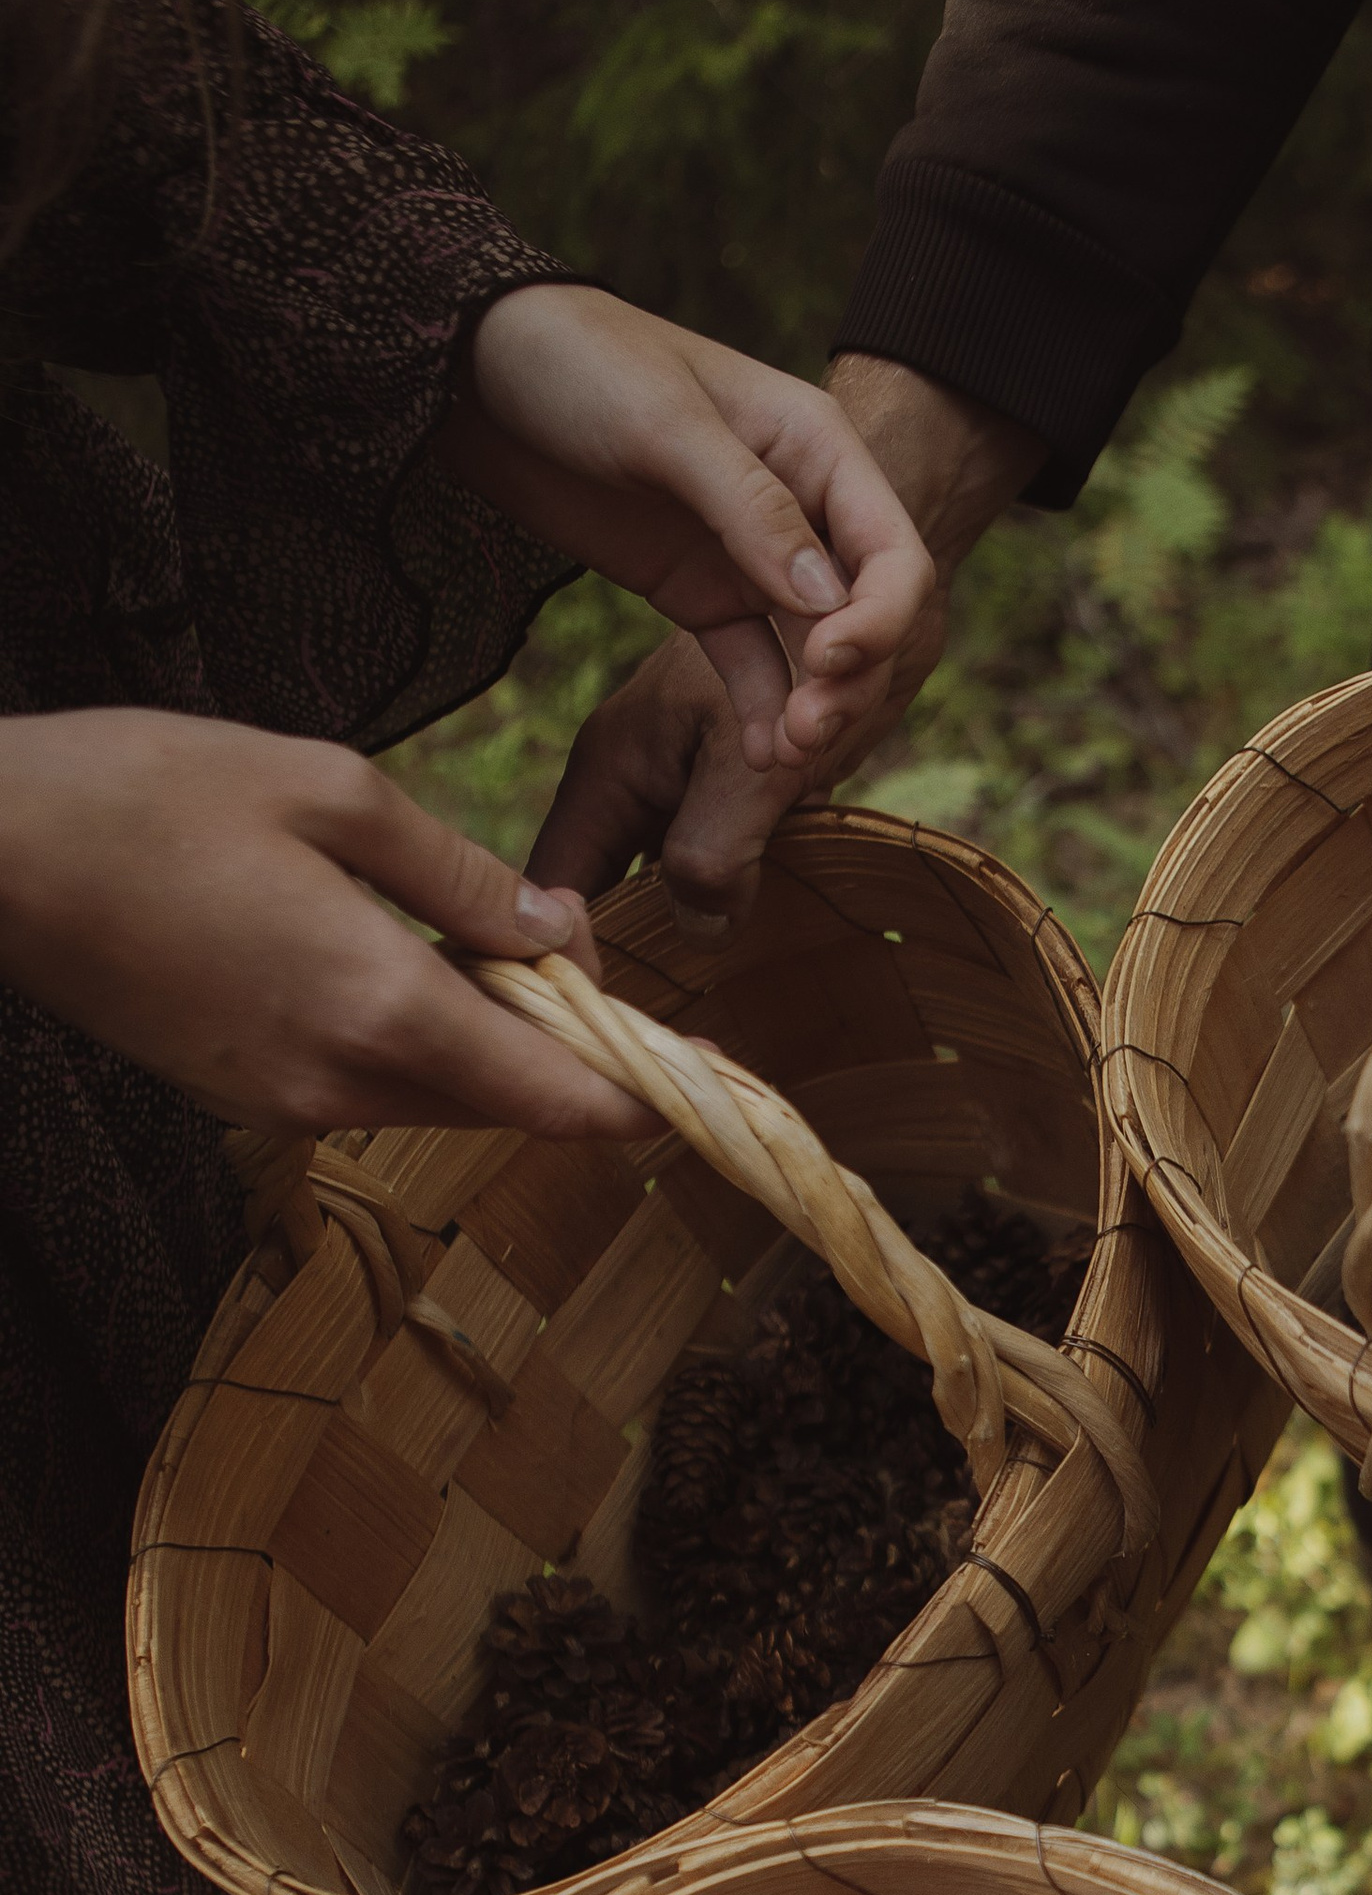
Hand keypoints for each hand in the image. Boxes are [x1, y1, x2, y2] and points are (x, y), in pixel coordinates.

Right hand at [0, 708, 655, 1137]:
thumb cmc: (147, 794)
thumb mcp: (330, 790)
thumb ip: (460, 875)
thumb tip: (552, 934)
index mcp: (382, 1008)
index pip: (564, 1101)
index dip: (647, 1095)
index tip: (701, 1070)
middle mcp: (343, 1083)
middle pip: (512, 1104)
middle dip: (563, 1044)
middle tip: (561, 948)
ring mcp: (287, 1104)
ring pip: (443, 1096)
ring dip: (484, 1039)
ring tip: (471, 936)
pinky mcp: (244, 1097)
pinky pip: (370, 1085)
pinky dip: (410, 1039)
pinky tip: (382, 953)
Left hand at [529, 356, 1040, 934]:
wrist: (475, 371)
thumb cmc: (579, 364)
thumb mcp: (666, 426)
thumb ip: (752, 509)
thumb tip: (827, 602)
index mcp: (819, 447)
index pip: (891, 553)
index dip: (880, 619)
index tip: (827, 663)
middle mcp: (802, 507)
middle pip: (864, 615)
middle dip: (850, 680)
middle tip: (803, 736)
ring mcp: (750, 556)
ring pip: (815, 651)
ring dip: (811, 707)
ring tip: (779, 757)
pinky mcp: (699, 593)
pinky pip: (750, 664)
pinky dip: (761, 711)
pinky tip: (755, 758)